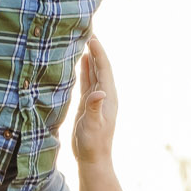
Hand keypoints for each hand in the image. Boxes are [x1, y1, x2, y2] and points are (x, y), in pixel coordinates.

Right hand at [72, 34, 118, 166]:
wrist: (93, 159)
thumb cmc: (93, 144)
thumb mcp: (93, 126)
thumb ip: (94, 108)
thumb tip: (99, 92)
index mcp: (108, 98)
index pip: (105, 70)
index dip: (99, 53)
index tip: (93, 37)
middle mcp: (104, 96)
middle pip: (101, 68)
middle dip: (96, 50)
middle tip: (89, 32)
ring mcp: (97, 100)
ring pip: (94, 73)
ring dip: (91, 58)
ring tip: (85, 42)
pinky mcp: (89, 105)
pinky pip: (88, 82)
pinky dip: (85, 70)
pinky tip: (81, 62)